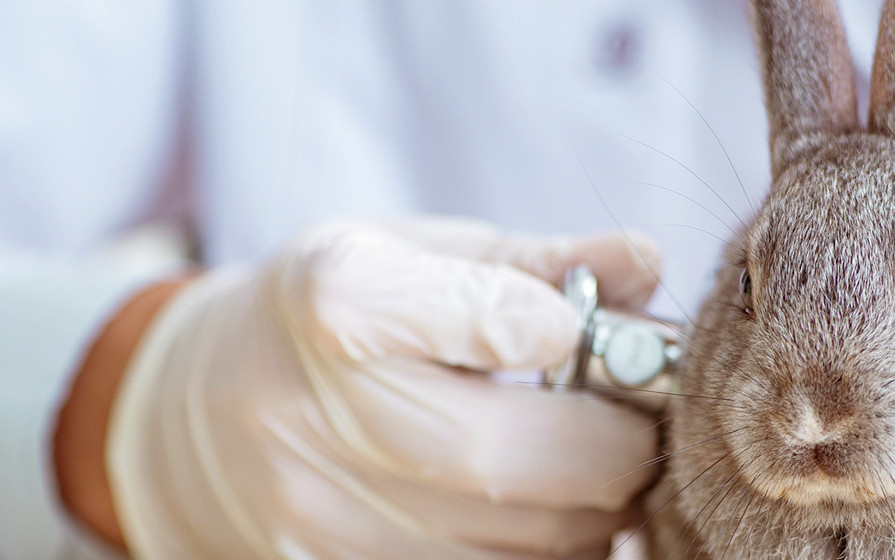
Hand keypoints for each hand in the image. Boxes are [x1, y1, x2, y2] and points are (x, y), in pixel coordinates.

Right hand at [103, 219, 664, 558]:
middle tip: (634, 419)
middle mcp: (315, 418)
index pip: (484, 320)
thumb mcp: (417, 255)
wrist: (194, 414)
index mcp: (338, 299)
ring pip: (521, 541)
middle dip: (613, 444)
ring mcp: (319, 516)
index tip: (582, 329)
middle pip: (512, 457)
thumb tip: (647, 260)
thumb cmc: (330, 316)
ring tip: (583, 462)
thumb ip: (538, 263)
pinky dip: (544, 551)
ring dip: (590, 508)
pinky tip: (538, 510)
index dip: (561, 328)